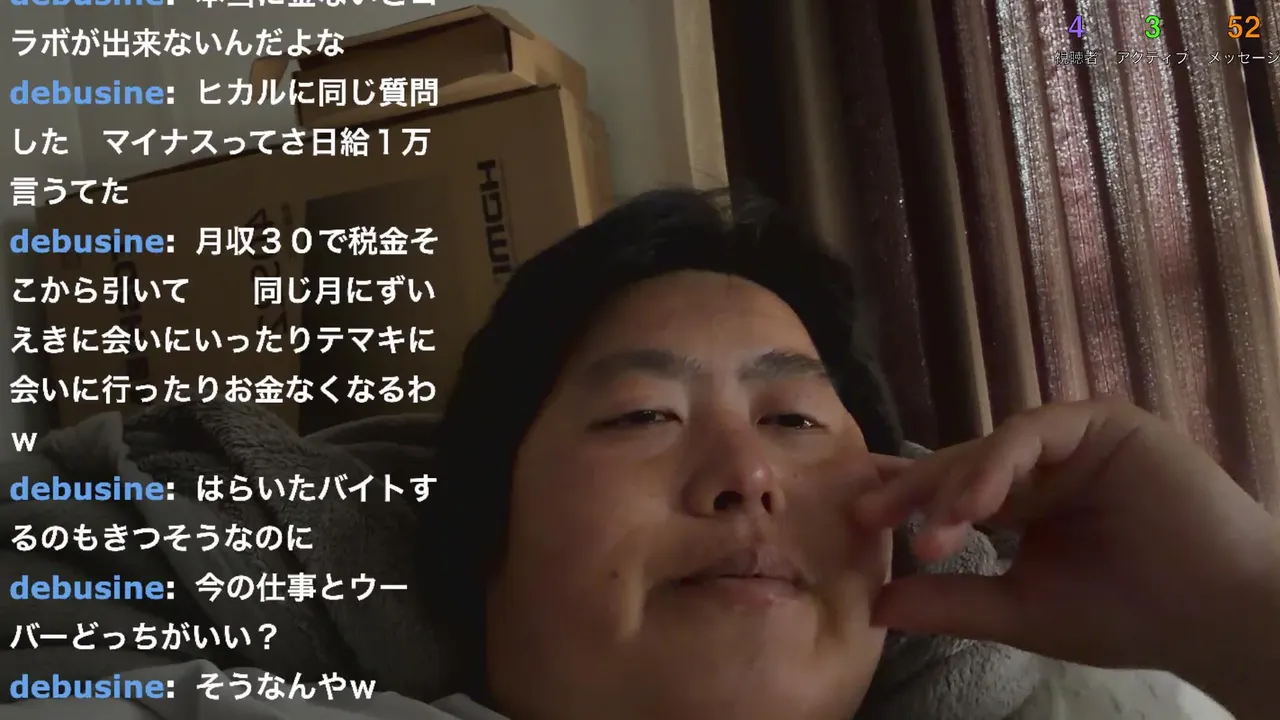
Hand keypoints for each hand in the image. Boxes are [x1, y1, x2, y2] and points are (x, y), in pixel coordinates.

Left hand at [854, 400, 1279, 695]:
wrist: (1214, 617)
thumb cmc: (1127, 615)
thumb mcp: (1021, 609)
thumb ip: (952, 601)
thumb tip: (874, 605)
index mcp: (1028, 500)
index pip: (953, 492)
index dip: (907, 504)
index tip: (859, 527)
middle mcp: (1046, 463)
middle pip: (963, 463)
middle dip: (914, 489)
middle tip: (868, 514)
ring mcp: (1075, 437)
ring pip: (992, 447)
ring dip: (955, 488)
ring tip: (930, 534)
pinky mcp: (1104, 421)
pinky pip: (1034, 434)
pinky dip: (996, 466)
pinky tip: (972, 507)